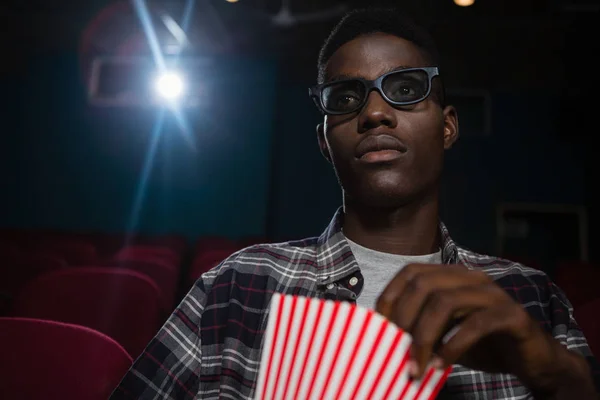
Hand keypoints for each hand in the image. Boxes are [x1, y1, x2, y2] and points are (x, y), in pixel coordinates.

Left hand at [375, 264, 594, 396]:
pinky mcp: (512, 315)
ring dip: (424, 337)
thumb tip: (383, 335)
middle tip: (394, 349)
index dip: (390, 295)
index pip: (411, 272)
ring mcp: (493, 294)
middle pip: (424, 284)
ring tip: (416, 366)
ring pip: (445, 302)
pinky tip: (441, 364)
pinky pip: (476, 325)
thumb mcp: (444, 334)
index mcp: (452, 277)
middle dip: (403, 318)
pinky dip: (453, 346)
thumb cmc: (483, 345)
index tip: (378, 325)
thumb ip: (421, 328)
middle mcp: (471, 278)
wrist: (534, 361)